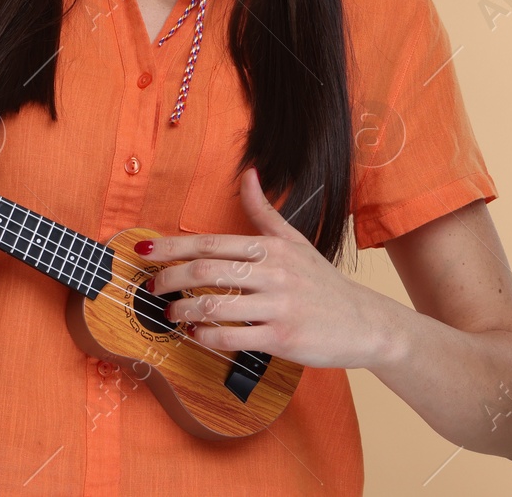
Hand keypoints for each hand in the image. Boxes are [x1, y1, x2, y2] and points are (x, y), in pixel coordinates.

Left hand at [139, 166, 396, 367]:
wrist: (366, 322)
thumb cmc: (323, 283)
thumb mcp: (295, 241)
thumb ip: (264, 210)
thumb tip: (248, 172)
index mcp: (272, 248)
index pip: (211, 243)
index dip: (173, 245)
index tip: (145, 250)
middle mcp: (274, 273)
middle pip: (207, 271)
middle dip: (170, 278)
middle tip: (151, 286)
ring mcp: (279, 307)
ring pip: (215, 305)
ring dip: (184, 310)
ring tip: (170, 313)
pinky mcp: (283, 338)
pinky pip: (233, 338)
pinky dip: (207, 337)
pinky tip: (197, 335)